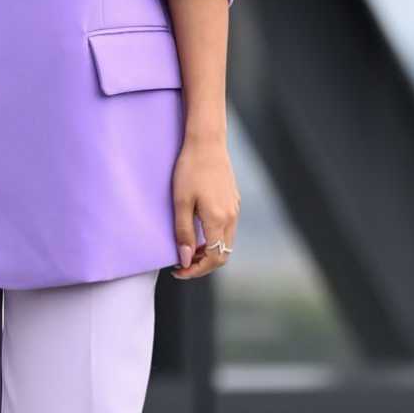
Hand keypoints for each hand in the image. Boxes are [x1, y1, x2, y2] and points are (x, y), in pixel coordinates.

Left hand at [171, 132, 239, 278]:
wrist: (206, 142)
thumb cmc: (190, 169)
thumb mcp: (181, 202)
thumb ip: (184, 233)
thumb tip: (185, 260)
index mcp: (219, 220)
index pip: (213, 259)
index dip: (195, 270)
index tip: (178, 270)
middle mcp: (231, 217)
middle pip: (222, 254)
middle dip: (203, 265)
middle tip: (181, 263)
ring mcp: (235, 208)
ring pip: (226, 242)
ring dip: (208, 252)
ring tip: (187, 248)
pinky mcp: (234, 200)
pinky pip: (227, 229)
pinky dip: (214, 238)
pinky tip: (198, 231)